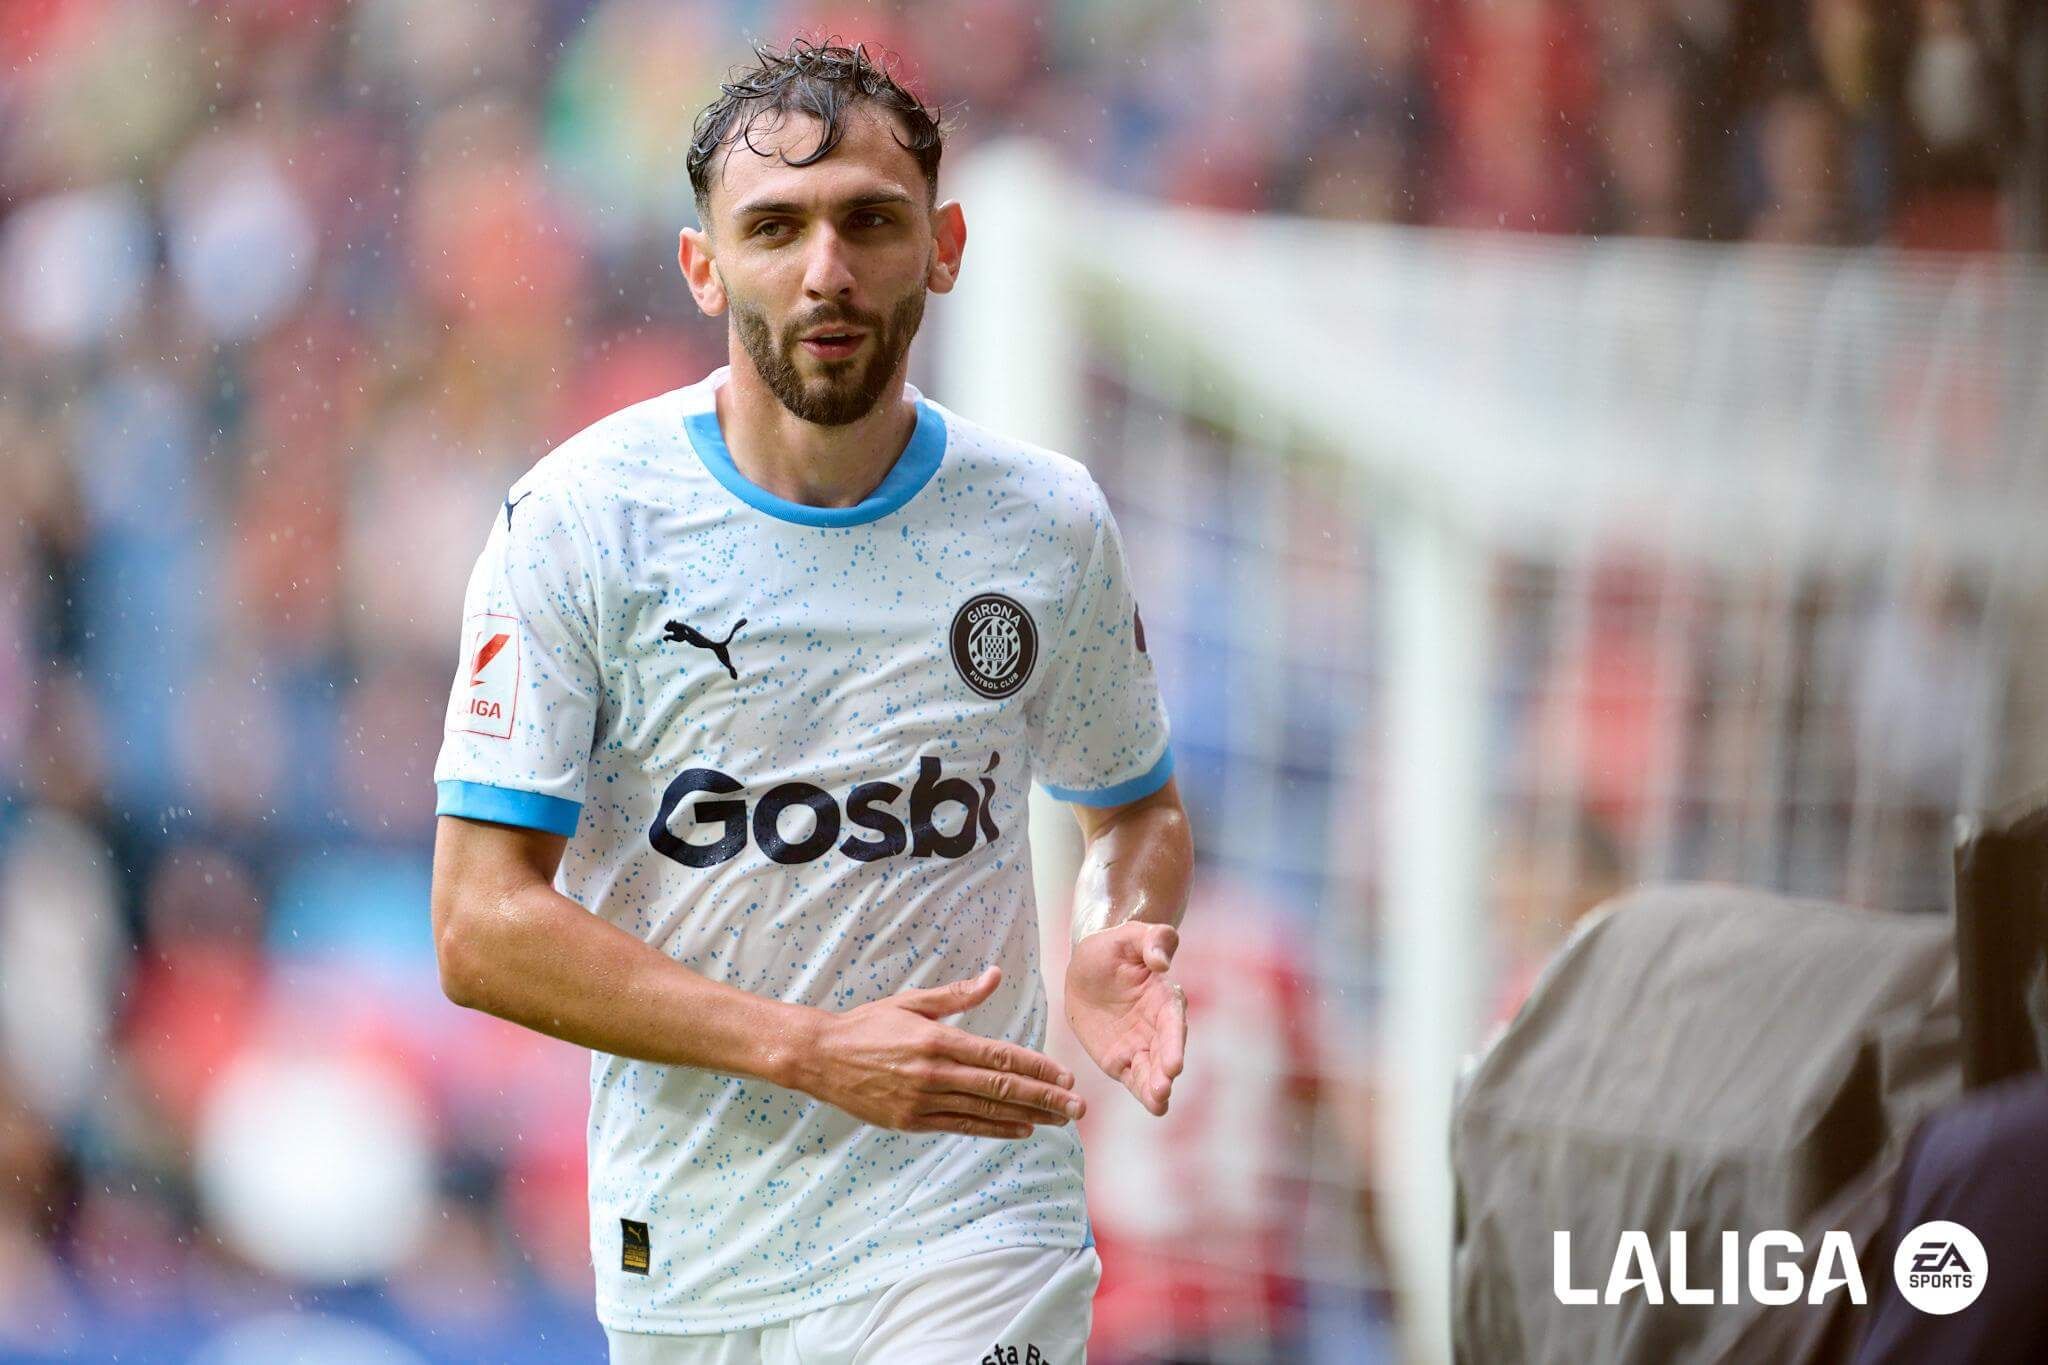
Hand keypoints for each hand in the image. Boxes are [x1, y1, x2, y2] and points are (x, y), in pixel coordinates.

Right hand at [792, 967, 1085, 1139]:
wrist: (821, 1058)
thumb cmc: (868, 1024)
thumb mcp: (913, 1002)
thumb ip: (958, 995)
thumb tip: (996, 976)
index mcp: (938, 1040)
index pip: (999, 1058)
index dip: (1036, 1069)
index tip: (1064, 1076)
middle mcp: (935, 1073)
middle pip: (1001, 1089)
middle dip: (1044, 1098)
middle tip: (1077, 1108)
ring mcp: (924, 1102)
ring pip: (986, 1112)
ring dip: (1028, 1117)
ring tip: (1058, 1121)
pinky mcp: (913, 1122)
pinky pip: (962, 1127)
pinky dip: (994, 1130)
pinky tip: (1020, 1130)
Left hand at [1065, 922, 1185, 1115]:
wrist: (1087, 966)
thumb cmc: (1114, 947)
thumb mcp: (1129, 935)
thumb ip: (1152, 941)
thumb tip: (1162, 961)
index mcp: (1163, 997)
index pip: (1172, 1021)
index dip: (1174, 1042)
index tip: (1174, 1062)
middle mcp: (1157, 1026)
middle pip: (1166, 1051)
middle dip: (1165, 1070)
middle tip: (1164, 1085)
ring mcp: (1141, 1045)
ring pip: (1153, 1070)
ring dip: (1157, 1086)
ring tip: (1159, 1101)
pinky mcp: (1122, 1059)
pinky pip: (1134, 1077)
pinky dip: (1144, 1092)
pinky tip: (1154, 1105)